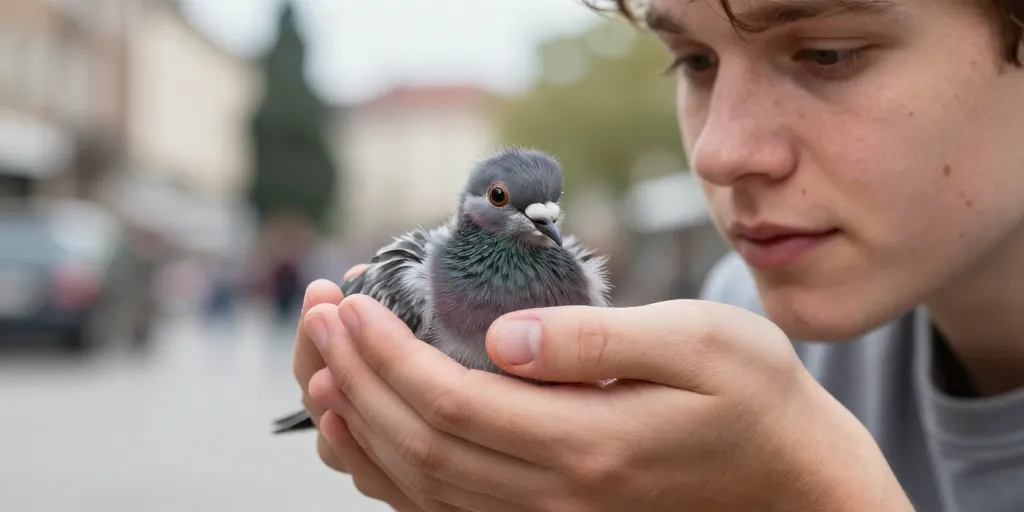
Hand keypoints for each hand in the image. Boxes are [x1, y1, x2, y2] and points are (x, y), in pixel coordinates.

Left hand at [305, 297, 913, 511]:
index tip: (351, 303)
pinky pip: (444, 510)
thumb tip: (500, 337)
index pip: (452, 402)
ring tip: (322, 366)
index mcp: (588, 442)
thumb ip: (596, 340)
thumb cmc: (756, 398)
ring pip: (420, 487)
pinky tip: (362, 434)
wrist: (793, 483)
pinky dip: (388, 474)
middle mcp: (556, 496)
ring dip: (360, 425)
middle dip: (355, 377)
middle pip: (420, 444)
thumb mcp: (697, 341)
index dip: (387, 354)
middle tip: (320, 314)